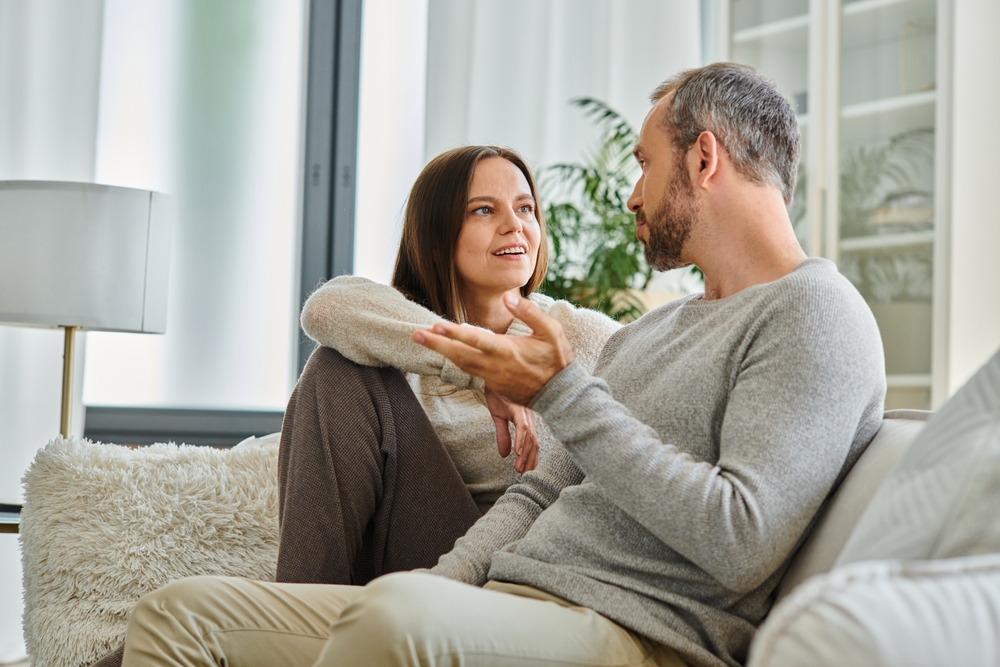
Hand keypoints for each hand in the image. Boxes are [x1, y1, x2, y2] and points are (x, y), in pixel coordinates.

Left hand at [412, 293, 573, 404]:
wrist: (559, 394)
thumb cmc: (556, 359)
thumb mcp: (551, 331)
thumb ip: (530, 312)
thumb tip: (508, 297)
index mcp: (507, 350)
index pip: (476, 340)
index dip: (454, 333)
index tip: (436, 325)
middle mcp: (495, 365)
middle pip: (459, 355)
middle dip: (436, 345)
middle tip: (415, 334)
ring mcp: (492, 377)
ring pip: (460, 364)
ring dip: (440, 352)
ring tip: (423, 339)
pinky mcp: (492, 385)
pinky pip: (468, 371)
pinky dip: (454, 360)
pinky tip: (444, 352)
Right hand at [484, 387, 538, 472]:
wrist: (492, 374)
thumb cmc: (497, 393)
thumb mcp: (498, 418)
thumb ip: (503, 436)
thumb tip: (504, 455)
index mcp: (526, 419)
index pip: (532, 443)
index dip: (531, 458)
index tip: (527, 472)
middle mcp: (529, 417)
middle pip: (534, 443)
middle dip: (530, 461)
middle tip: (525, 475)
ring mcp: (524, 412)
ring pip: (529, 438)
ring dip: (525, 454)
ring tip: (520, 468)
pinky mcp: (517, 408)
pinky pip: (522, 426)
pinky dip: (521, 440)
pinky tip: (518, 451)